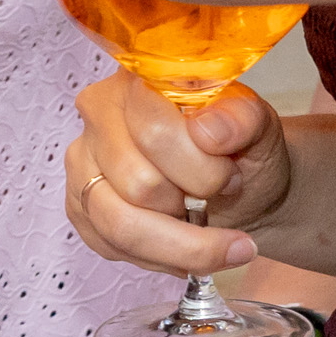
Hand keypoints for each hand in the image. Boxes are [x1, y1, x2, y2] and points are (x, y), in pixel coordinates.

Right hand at [67, 74, 289, 275]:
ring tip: (206, 234)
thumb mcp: (258, 127)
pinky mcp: (77, 204)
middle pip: (138, 184)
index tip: (233, 178)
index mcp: (140, 78)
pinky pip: (111, 246)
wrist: (236, 188)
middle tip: (217, 199)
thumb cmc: (240, 152)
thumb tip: (208, 131)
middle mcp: (98, 112)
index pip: (154, 132)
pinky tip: (181, 244)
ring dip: (177, 243)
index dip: (202, 168)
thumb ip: (242, 119)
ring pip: (120, 224)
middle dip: (192, 207)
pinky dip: (158, 258)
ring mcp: (82, 160)